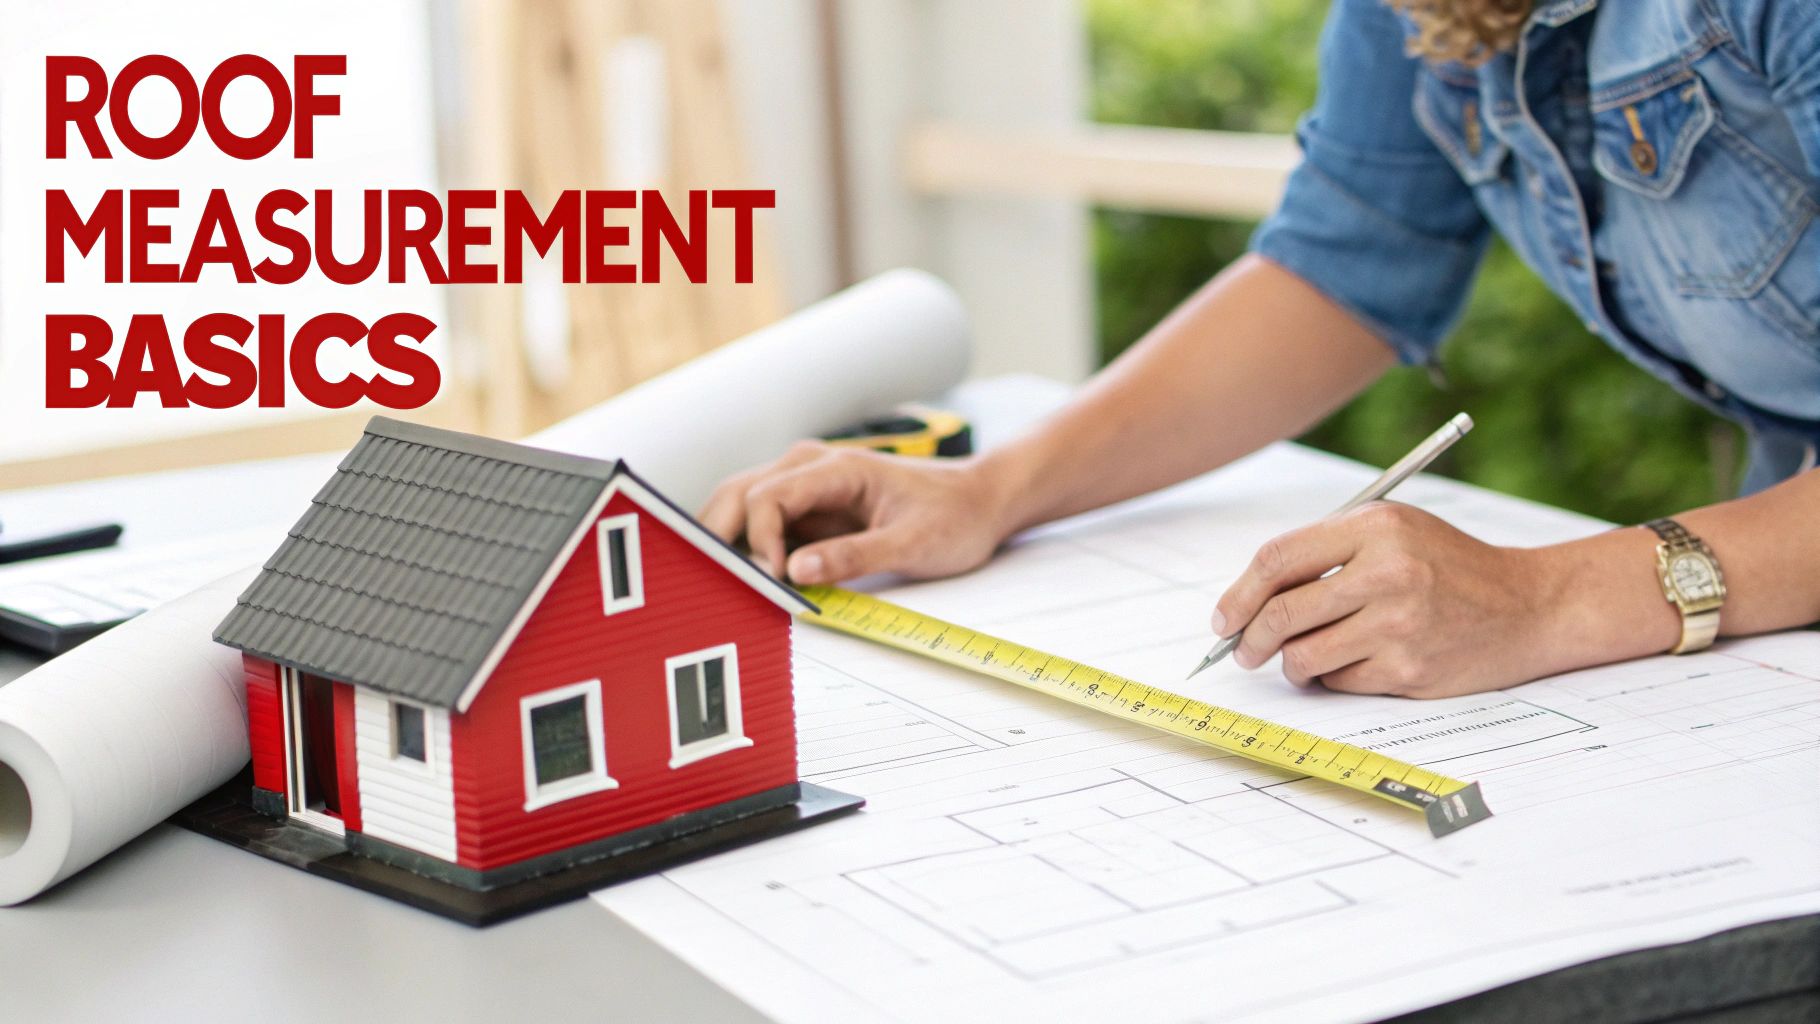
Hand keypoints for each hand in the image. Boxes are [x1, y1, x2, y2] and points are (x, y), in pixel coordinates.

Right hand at [700, 441, 1011, 584]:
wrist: (980, 502)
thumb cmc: (954, 516)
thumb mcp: (912, 544)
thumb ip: (854, 557)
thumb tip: (797, 571)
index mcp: (835, 469)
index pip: (768, 498)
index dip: (760, 542)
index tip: (774, 580)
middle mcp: (810, 469)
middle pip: (737, 495)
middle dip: (720, 537)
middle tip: (720, 584)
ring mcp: (805, 488)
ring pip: (741, 507)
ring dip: (729, 543)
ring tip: (727, 585)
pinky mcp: (809, 511)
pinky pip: (764, 527)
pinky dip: (749, 551)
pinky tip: (750, 581)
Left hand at [1211, 502, 1556, 696]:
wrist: (1527, 605)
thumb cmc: (1448, 565)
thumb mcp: (1391, 531)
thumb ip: (1325, 551)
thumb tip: (1248, 598)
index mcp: (1375, 528)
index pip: (1277, 560)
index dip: (1239, 594)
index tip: (1223, 618)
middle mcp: (1387, 573)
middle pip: (1281, 614)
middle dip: (1249, 640)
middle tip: (1243, 650)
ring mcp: (1399, 625)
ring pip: (1303, 657)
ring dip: (1291, 664)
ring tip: (1303, 656)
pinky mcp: (1409, 670)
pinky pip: (1339, 682)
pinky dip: (1333, 678)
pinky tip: (1355, 662)